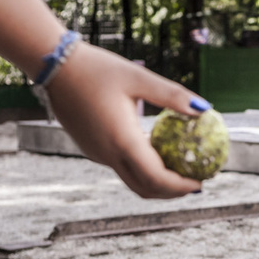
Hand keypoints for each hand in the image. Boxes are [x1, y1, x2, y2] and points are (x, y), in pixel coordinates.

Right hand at [46, 42, 208, 197]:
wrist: (54, 66)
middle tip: (196, 183)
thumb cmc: (97, 68)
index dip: (181, 186)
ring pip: (132, 181)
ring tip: (181, 173)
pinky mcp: (91, 149)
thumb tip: (205, 108)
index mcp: (122, 141)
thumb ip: (172, 95)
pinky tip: (157, 154)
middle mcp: (108, 154)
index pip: (157, 178)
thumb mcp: (138, 77)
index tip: (201, 182)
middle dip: (172, 192)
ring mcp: (97, 154)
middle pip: (145, 188)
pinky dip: (142, 170)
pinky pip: (121, 167)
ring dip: (157, 183)